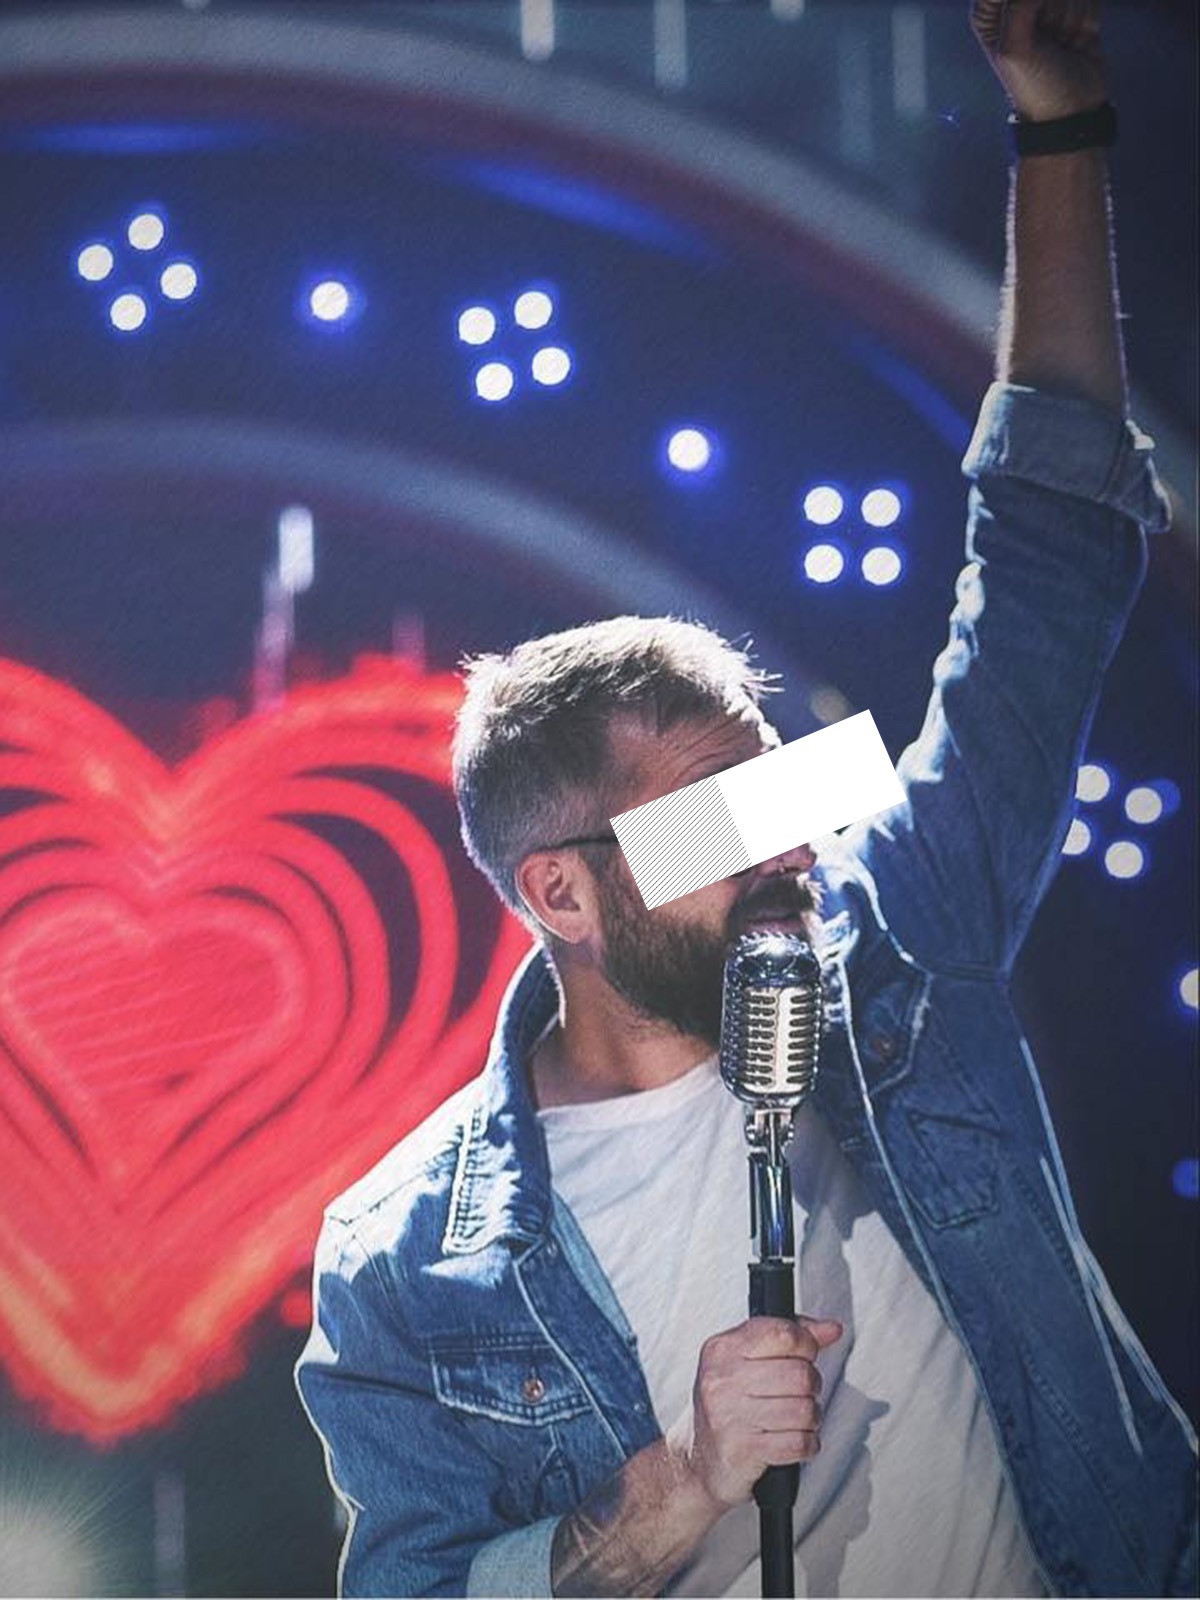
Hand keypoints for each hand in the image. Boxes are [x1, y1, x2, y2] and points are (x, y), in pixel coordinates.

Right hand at [666, 1315, 842, 1511]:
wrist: (698, 1460)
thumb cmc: (729, 1405)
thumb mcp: (747, 1361)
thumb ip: (790, 1338)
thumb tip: (831, 1329)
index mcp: (722, 1349)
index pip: (782, 1334)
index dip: (807, 1345)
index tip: (807, 1355)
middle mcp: (722, 1379)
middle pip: (800, 1374)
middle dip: (812, 1386)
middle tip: (800, 1393)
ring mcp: (730, 1416)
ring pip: (805, 1410)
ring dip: (811, 1418)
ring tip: (795, 1418)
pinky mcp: (743, 1450)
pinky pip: (800, 1443)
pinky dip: (807, 1444)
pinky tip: (791, 1439)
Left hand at [971, 0, 1107, 121]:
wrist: (1074, 109)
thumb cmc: (1037, 87)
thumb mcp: (1015, 50)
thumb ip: (1018, 7)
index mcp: (989, 17)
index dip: (1028, 6)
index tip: (1033, 19)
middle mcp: (1017, 8)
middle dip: (1052, 8)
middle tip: (1049, 37)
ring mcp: (1048, 8)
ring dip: (1071, 16)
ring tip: (1062, 43)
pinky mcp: (1076, 10)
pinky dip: (1087, 18)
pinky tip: (1077, 40)